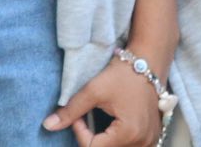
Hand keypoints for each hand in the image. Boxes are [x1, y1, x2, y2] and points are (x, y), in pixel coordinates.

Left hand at [43, 57, 164, 145]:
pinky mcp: (152, 137)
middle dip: (91, 139)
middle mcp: (142, 141)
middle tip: (87, 120)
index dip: (80, 133)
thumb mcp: (94, 90)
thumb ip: (71, 111)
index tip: (79, 116)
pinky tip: (114, 130)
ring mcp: (149, 141)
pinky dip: (119, 143)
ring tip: (101, 124)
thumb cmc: (124, 74)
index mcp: (128, 133)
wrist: (150, 62)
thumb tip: (47, 126)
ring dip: (104, 142)